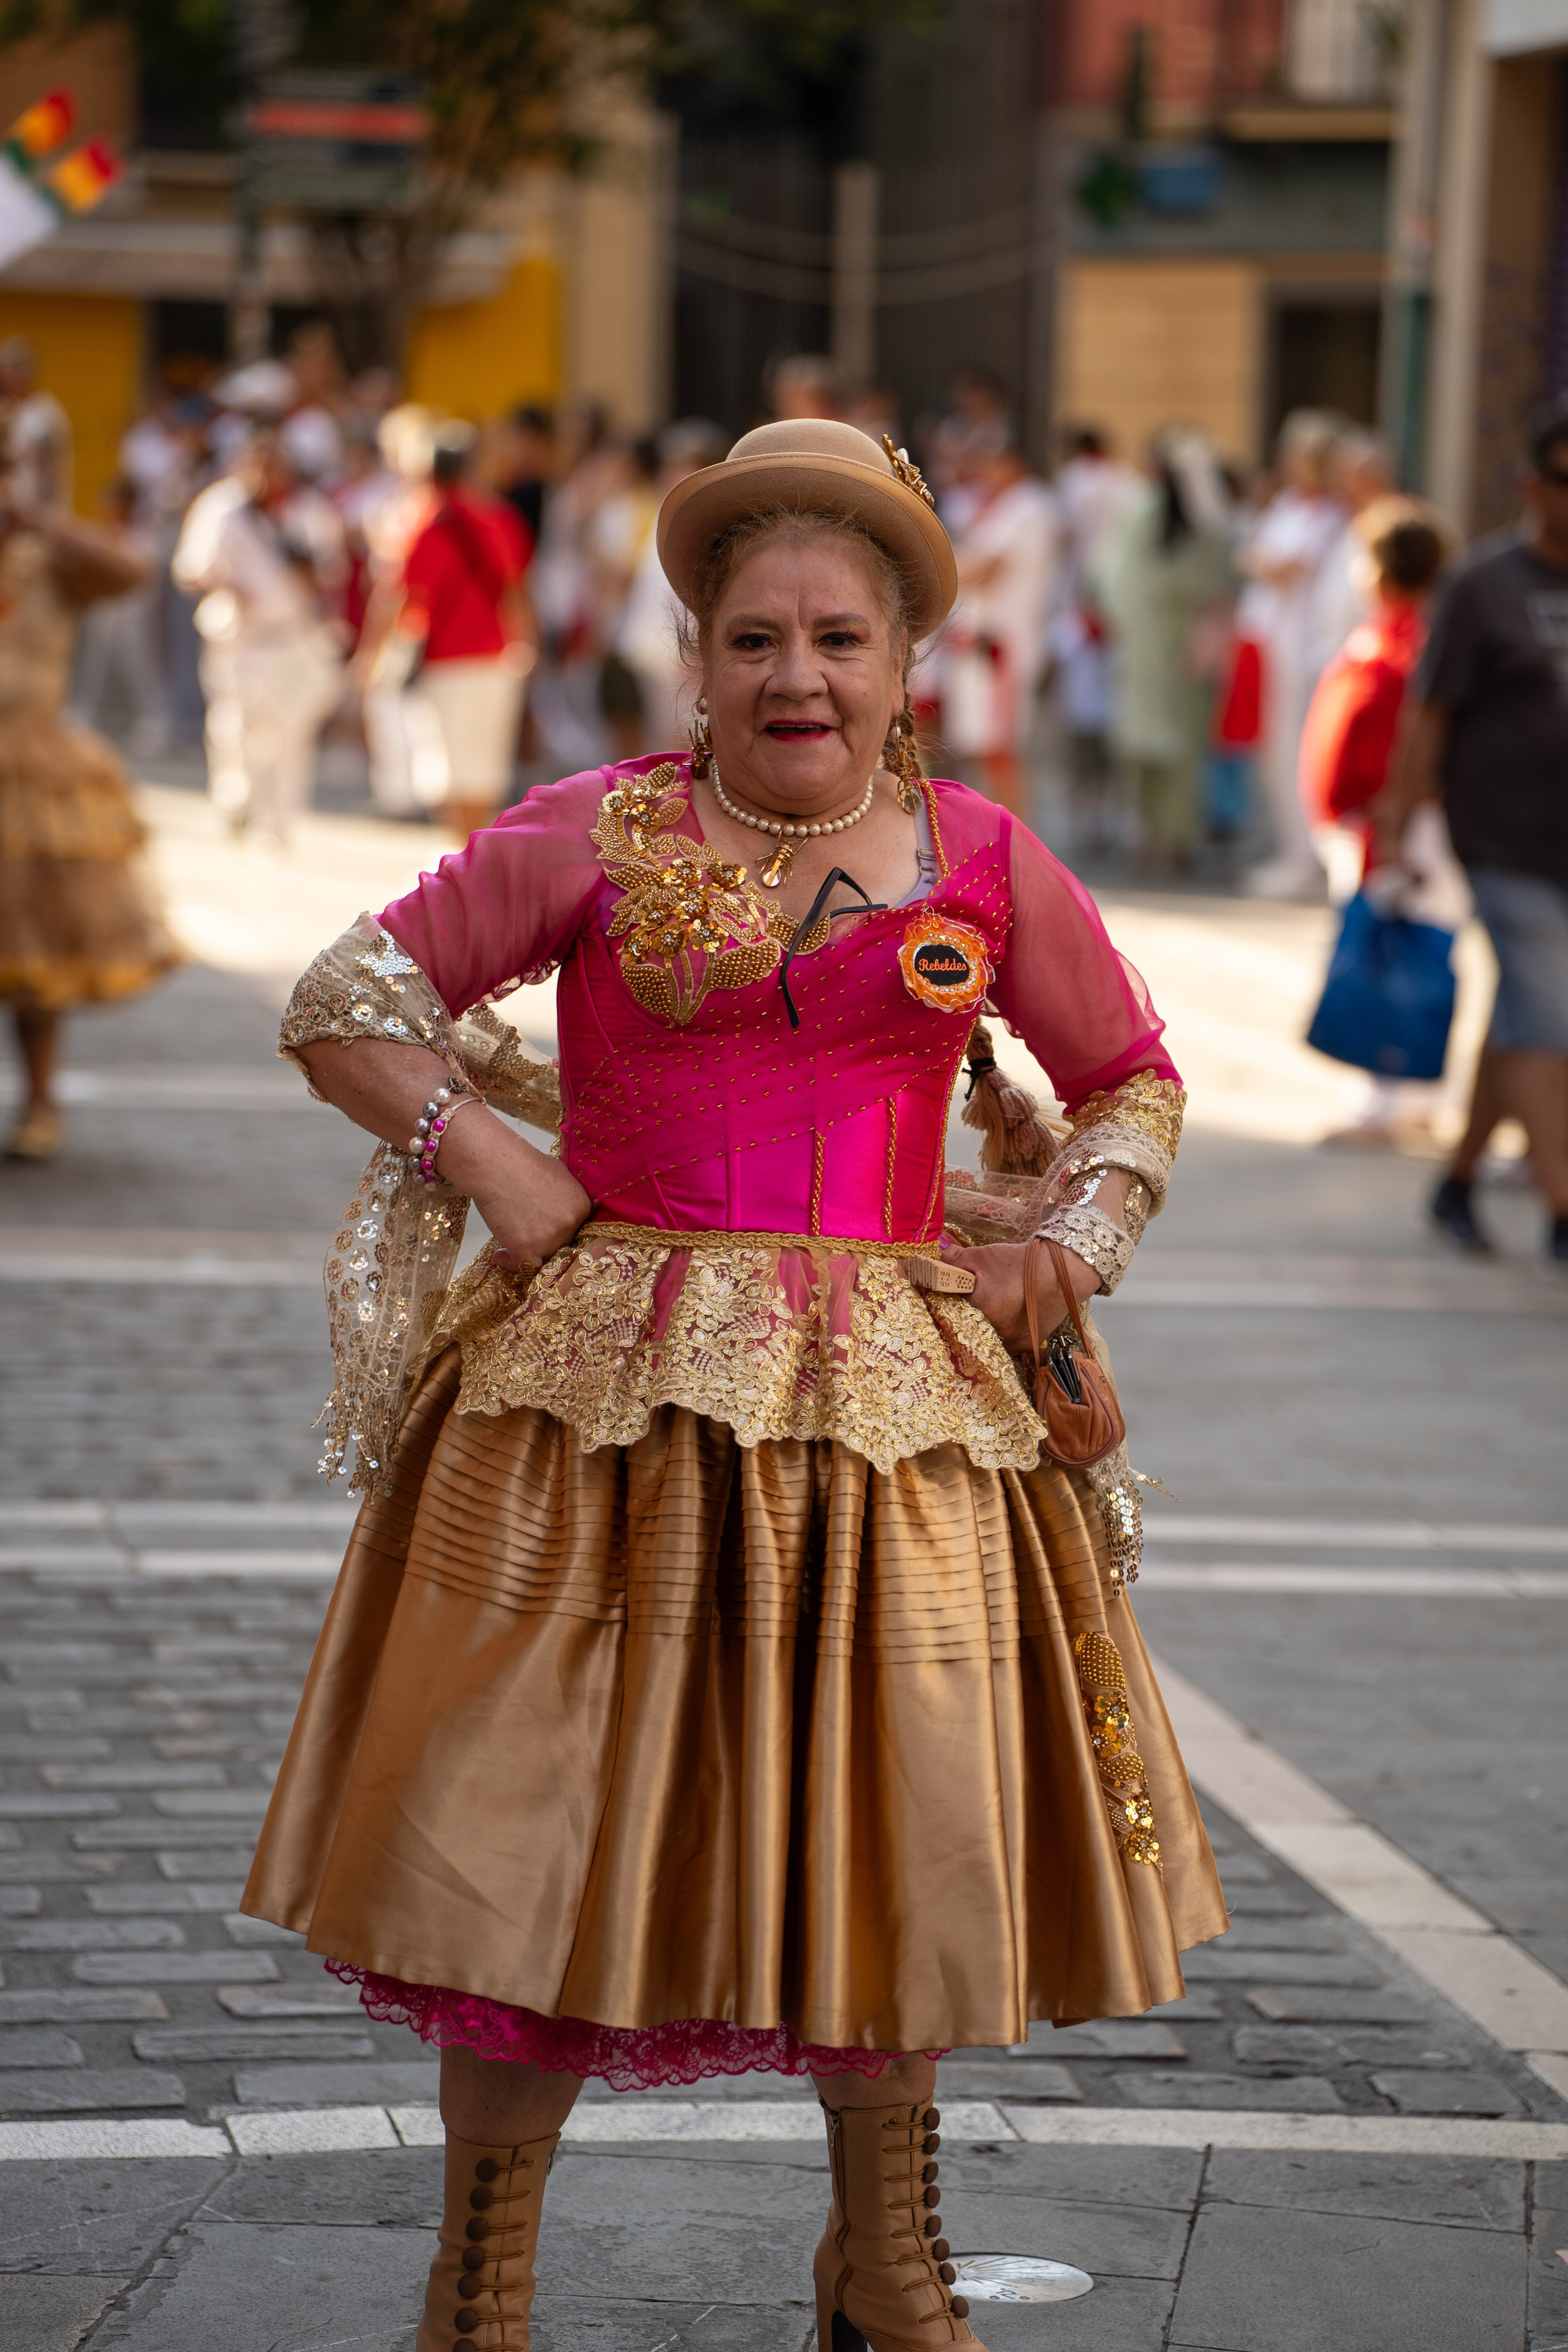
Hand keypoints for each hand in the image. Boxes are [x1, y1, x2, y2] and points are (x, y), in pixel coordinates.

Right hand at [464, 1151, 590, 1272]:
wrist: (496, 1166)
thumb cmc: (520, 1163)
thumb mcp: (557, 1173)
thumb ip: (565, 1196)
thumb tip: (561, 1208)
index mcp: (582, 1206)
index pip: (574, 1230)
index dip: (556, 1232)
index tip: (542, 1231)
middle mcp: (571, 1224)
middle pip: (560, 1245)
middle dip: (542, 1242)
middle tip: (524, 1237)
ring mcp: (550, 1238)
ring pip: (543, 1257)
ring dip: (526, 1254)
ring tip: (508, 1246)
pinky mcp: (527, 1248)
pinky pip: (525, 1266)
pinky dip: (511, 1263)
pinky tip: (500, 1255)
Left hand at [943, 1240, 1099, 1354]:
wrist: (1063, 1273)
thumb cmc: (1020, 1263)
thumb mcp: (984, 1255)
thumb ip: (954, 1259)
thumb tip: (933, 1259)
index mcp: (980, 1307)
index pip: (947, 1311)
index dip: (943, 1304)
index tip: (941, 1297)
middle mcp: (994, 1331)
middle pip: (965, 1329)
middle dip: (960, 1318)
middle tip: (963, 1305)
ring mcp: (1010, 1342)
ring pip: (984, 1340)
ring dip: (979, 1330)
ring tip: (983, 1313)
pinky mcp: (1024, 1345)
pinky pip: (1002, 1346)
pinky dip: (998, 1336)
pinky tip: (998, 1323)